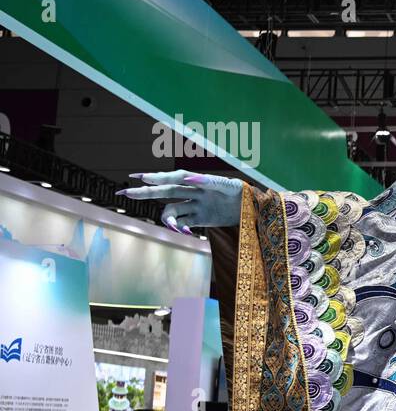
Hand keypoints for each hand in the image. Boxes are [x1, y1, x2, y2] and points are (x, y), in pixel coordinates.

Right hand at [118, 170, 243, 233]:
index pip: (175, 178)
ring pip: (172, 211)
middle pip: (166, 192)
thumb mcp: (230, 186)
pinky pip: (183, 223)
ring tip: (175, 228)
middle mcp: (194, 192)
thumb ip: (210, 182)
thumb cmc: (243, 193)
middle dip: (146, 192)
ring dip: (168, 219)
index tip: (142, 178)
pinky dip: (180, 228)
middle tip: (126, 192)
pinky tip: (185, 233)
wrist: (255, 209)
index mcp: (200, 181)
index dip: (159, 177)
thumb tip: (189, 177)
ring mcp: (195, 206)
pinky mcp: (200, 219)